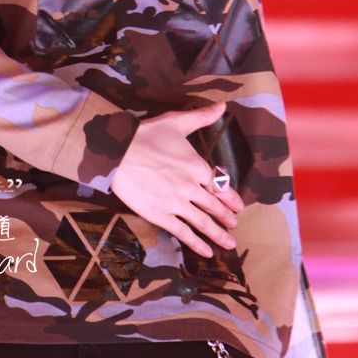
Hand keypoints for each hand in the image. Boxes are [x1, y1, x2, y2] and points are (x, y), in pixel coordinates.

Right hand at [110, 101, 244, 257]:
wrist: (119, 152)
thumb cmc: (147, 134)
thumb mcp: (176, 122)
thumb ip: (202, 116)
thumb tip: (222, 105)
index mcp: (197, 166)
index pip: (219, 185)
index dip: (231, 198)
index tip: (238, 206)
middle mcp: (191, 187)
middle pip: (214, 206)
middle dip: (226, 217)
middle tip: (234, 225)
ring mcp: (176, 203)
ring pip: (202, 222)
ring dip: (218, 234)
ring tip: (229, 244)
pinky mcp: (161, 215)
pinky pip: (183, 232)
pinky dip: (196, 243)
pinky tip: (206, 252)